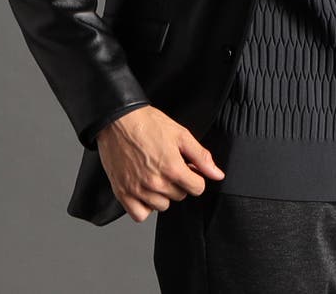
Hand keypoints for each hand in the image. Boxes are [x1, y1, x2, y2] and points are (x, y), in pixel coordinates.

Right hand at [96, 105, 225, 221]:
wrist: (118, 120)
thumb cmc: (148, 123)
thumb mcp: (180, 134)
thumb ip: (201, 156)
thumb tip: (217, 174)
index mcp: (172, 168)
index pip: (197, 188)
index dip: (195, 176)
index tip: (187, 168)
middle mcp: (155, 183)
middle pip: (180, 196)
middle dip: (179, 182)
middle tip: (168, 164)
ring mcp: (138, 190)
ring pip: (162, 206)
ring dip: (162, 194)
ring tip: (155, 173)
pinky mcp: (123, 193)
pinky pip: (141, 215)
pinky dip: (144, 206)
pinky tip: (144, 189)